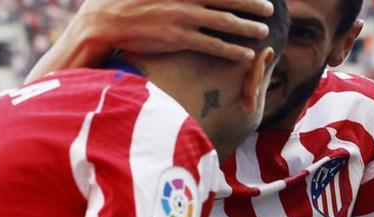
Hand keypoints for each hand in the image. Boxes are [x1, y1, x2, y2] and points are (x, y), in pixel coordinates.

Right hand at [78, 0, 273, 61]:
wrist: (104, 21)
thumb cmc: (124, 0)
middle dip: (252, 3)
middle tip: (269, 8)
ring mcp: (183, 17)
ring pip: (225, 22)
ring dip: (247, 27)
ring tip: (262, 32)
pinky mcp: (178, 38)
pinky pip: (212, 44)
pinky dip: (232, 49)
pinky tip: (245, 54)